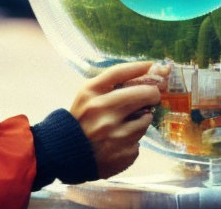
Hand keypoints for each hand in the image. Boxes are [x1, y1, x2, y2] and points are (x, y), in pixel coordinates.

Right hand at [69, 61, 170, 178]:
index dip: (140, 67)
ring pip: (145, 119)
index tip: (152, 66)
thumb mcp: (87, 97)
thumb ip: (111, 85)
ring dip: (142, 119)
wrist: (67, 155)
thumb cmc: (82, 121)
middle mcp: (101, 111)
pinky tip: (120, 142)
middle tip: (153, 95)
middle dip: (152, 93)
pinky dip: (133, 140)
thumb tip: (146, 75)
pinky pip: (139, 141)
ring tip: (127, 123)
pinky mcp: (122, 153)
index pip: (120, 72)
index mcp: (90, 93)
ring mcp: (113, 134)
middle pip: (142, 93)